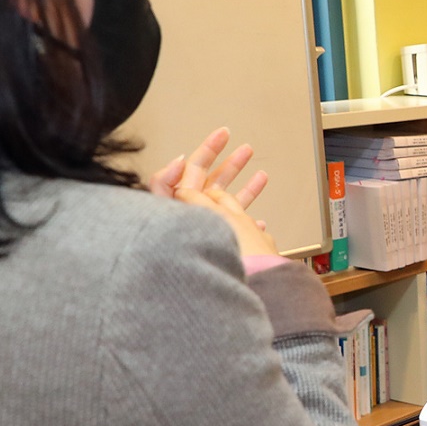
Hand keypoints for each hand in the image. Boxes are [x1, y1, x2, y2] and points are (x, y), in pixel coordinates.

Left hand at [154, 127, 276, 256]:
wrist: (184, 290)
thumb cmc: (166, 252)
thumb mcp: (166, 211)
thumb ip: (165, 183)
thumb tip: (178, 163)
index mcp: (180, 201)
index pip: (195, 167)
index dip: (209, 149)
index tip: (224, 134)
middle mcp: (194, 214)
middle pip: (215, 182)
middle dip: (232, 163)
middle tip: (246, 149)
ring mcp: (210, 229)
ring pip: (230, 203)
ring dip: (247, 187)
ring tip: (261, 175)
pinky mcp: (222, 245)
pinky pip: (237, 230)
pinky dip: (250, 222)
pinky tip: (259, 221)